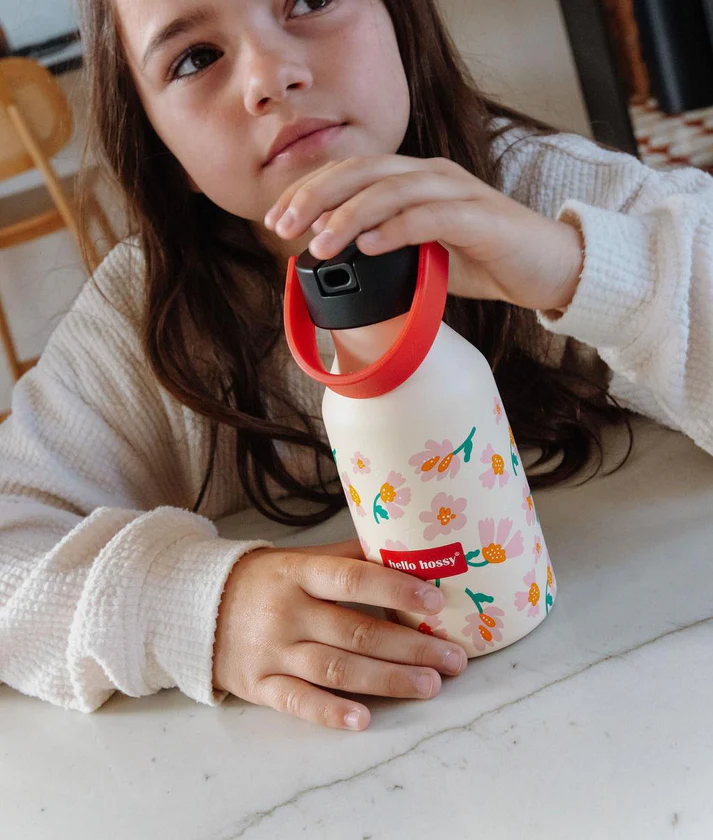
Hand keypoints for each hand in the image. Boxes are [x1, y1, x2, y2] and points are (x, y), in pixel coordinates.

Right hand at [212, 539, 467, 730]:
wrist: (195, 608)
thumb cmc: (263, 580)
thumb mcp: (299, 560)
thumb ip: (346, 557)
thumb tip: (404, 549)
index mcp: (299, 574)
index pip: (352, 580)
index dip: (395, 591)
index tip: (435, 602)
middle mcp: (287, 612)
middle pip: (356, 632)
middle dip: (410, 648)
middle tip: (454, 659)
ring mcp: (272, 651)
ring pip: (336, 668)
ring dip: (387, 680)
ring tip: (429, 686)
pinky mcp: (259, 684)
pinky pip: (297, 701)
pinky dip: (329, 712)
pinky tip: (364, 720)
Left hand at [264, 155, 583, 312]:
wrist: (550, 268)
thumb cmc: (488, 259)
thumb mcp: (426, 255)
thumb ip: (390, 251)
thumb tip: (344, 260)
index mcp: (416, 180)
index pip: (352, 172)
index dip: (311, 190)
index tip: (278, 220)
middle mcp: (433, 176)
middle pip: (363, 171)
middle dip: (316, 196)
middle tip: (283, 226)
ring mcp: (458, 193)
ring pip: (391, 190)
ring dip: (349, 215)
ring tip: (319, 244)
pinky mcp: (480, 218)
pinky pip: (431, 216)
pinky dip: (396, 229)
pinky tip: (368, 246)